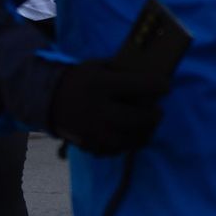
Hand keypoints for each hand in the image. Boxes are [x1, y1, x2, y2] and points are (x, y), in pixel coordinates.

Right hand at [47, 58, 170, 155]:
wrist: (49, 101)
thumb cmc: (81, 79)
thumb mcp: (99, 66)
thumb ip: (123, 71)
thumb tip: (152, 76)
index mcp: (101, 86)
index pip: (140, 86)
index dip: (159, 86)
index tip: (166, 87)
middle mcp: (99, 111)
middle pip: (139, 118)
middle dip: (155, 115)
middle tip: (159, 112)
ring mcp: (95, 132)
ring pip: (132, 139)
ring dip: (146, 132)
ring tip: (149, 125)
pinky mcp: (92, 147)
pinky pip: (119, 149)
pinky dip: (130, 143)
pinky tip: (132, 134)